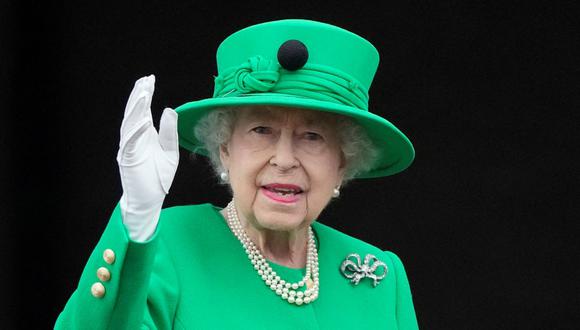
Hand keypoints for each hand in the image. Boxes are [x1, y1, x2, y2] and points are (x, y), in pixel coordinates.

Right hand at [116, 75, 178, 240]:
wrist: (150, 199)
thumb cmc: (158, 177)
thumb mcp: (170, 151)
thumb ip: (169, 132)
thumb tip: (168, 110)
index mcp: (144, 135)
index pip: (143, 110)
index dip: (145, 94)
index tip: (150, 79)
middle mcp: (134, 138)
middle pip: (134, 112)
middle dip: (139, 96)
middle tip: (145, 80)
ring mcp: (130, 148)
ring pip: (130, 124)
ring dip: (136, 109)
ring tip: (144, 94)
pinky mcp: (129, 159)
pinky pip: (131, 142)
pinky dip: (136, 131)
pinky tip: (143, 120)